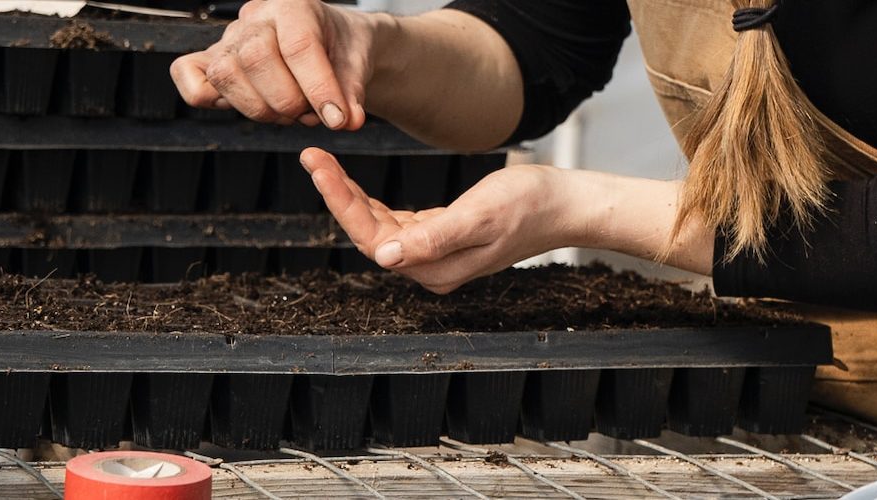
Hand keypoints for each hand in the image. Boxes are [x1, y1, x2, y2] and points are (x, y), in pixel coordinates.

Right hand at [171, 0, 382, 129]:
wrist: (333, 44)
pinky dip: (210, 100)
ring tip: (290, 114)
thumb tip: (345, 120)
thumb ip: (351, 93)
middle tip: (311, 115)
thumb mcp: (359, 65)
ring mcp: (228, 38)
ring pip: (225, 74)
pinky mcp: (210, 61)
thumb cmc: (342, 50)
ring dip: (260, 109)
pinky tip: (252, 104)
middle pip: (255, 58)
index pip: (298, 45)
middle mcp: (256, 17)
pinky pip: (189, 79)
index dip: (318, 88)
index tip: (336, 119)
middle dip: (287, 101)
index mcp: (294, 4)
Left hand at [301, 148, 575, 292]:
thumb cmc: (529, 205)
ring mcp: (434, 256)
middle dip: (337, 195)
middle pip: (368, 233)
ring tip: (324, 163)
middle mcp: (430, 268)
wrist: (564, 205)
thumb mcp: (480, 216)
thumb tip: (384, 255)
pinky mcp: (440, 238)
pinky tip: (355, 184)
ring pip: (377, 227)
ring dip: (350, 197)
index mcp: (434, 268)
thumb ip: (433, 238)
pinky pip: (395, 223)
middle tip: (312, 156)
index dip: (340, 202)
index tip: (318, 167)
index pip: (371, 238)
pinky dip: (373, 202)